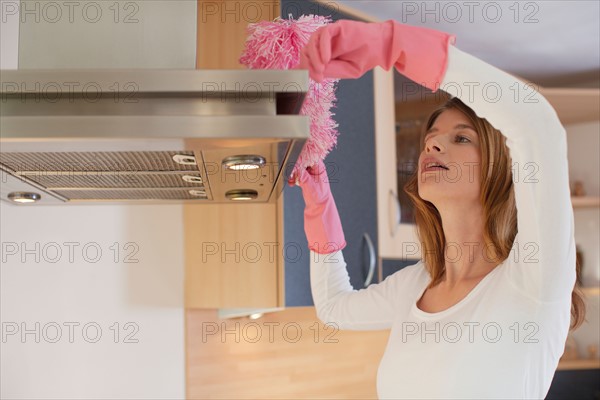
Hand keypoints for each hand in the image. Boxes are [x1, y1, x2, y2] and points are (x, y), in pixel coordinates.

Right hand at [288, 161, 345, 253]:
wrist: (319, 210)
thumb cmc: (319, 199)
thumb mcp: (309, 185)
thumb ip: (302, 175)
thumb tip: (295, 166)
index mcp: (319, 167)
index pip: (309, 155)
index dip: (300, 156)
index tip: (292, 158)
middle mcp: (315, 168)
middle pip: (302, 160)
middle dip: (295, 166)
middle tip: (291, 172)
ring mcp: (310, 173)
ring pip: (298, 167)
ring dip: (293, 172)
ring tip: (291, 179)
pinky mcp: (306, 178)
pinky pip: (297, 173)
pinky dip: (293, 177)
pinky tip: (292, 182)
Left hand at [298, 19, 455, 90]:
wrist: (380, 49)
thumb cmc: (364, 59)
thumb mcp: (346, 71)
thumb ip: (330, 70)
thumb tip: (312, 73)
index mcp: (324, 54)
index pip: (307, 59)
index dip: (307, 69)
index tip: (317, 80)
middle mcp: (325, 44)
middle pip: (306, 50)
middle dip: (309, 65)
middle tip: (319, 76)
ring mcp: (330, 35)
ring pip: (312, 41)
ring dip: (315, 57)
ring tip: (323, 68)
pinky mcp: (337, 27)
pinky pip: (324, 34)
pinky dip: (323, 47)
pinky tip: (327, 58)